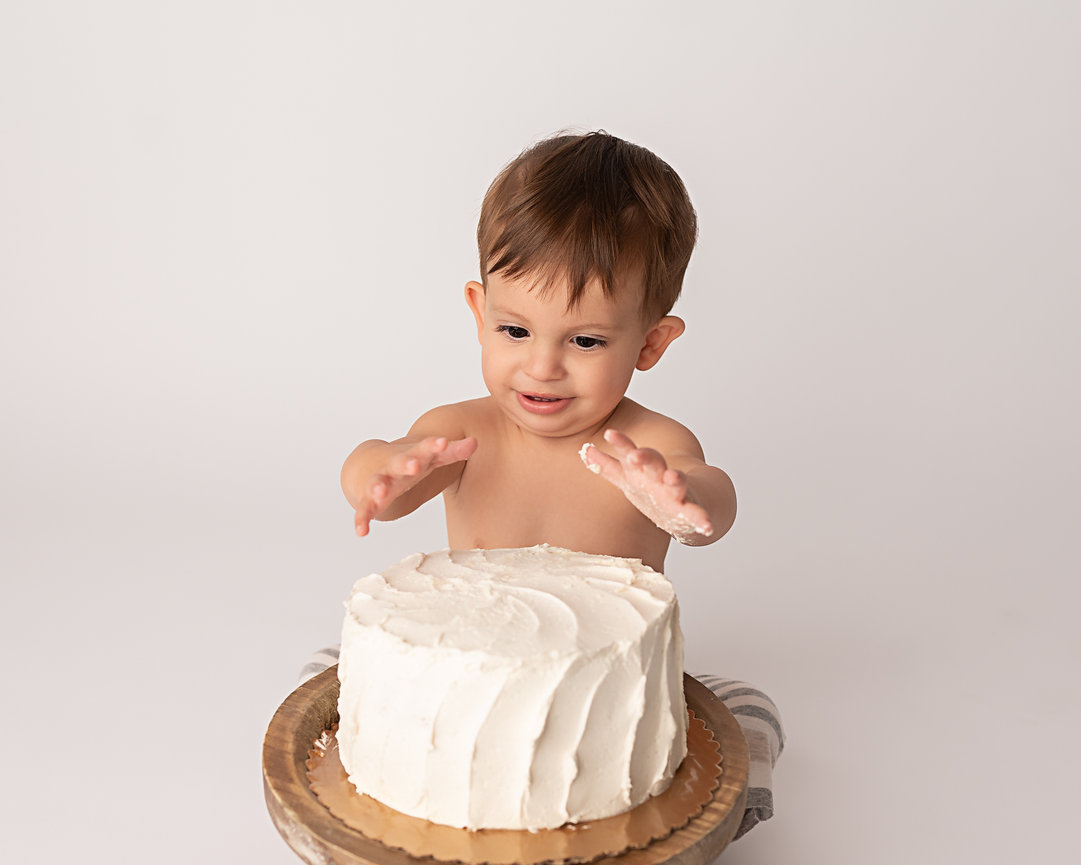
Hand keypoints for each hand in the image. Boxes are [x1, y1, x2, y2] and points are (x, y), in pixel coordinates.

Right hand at [355, 436, 476, 535]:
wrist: (372, 464)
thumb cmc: (412, 462)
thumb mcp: (433, 458)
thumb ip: (454, 451)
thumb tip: (475, 442)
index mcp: (413, 456)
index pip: (425, 448)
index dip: (434, 446)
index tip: (443, 442)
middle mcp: (395, 467)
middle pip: (400, 463)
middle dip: (406, 463)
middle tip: (414, 465)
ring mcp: (380, 483)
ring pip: (377, 484)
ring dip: (378, 487)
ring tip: (380, 492)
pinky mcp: (369, 501)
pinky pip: (364, 510)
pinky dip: (361, 519)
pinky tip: (361, 531)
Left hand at [580, 429, 712, 542]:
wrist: (695, 501)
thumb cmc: (655, 489)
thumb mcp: (629, 479)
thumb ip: (608, 467)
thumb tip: (585, 450)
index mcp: (644, 469)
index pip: (631, 452)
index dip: (621, 443)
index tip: (610, 433)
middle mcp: (661, 476)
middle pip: (654, 462)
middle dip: (645, 457)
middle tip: (635, 456)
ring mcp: (677, 491)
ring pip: (677, 483)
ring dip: (676, 480)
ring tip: (673, 477)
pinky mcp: (691, 509)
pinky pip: (697, 515)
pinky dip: (702, 519)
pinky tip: (706, 527)